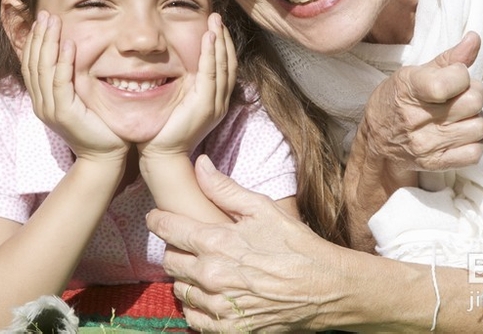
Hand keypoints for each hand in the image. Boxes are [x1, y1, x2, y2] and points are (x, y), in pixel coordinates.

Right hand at [21, 11, 128, 162]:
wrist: (105, 156)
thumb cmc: (98, 126)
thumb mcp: (80, 98)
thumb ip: (72, 79)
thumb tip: (73, 52)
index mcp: (42, 99)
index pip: (31, 64)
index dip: (34, 41)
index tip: (41, 20)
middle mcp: (40, 103)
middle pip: (33, 63)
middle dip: (38, 36)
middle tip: (45, 14)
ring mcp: (49, 109)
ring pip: (43, 69)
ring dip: (47, 43)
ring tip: (53, 22)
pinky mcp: (63, 114)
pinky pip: (60, 83)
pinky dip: (62, 63)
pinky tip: (67, 45)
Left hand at [138, 13, 236, 159]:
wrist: (162, 156)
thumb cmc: (163, 131)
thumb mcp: (177, 103)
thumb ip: (183, 87)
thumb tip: (176, 68)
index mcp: (215, 101)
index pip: (225, 68)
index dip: (223, 46)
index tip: (216, 27)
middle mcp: (219, 102)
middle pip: (229, 63)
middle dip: (224, 38)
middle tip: (218, 17)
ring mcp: (215, 104)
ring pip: (223, 66)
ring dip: (220, 41)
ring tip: (216, 21)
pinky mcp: (205, 106)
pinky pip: (211, 74)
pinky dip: (211, 54)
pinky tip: (209, 38)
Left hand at [148, 156, 336, 331]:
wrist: (326, 288)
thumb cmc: (296, 244)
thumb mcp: (262, 208)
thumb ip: (224, 188)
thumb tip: (199, 165)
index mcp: (215, 242)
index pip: (167, 229)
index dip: (157, 221)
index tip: (156, 218)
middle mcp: (211, 276)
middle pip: (169, 262)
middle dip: (175, 250)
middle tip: (189, 245)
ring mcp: (219, 306)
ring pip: (180, 291)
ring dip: (186, 279)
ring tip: (204, 270)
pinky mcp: (230, 329)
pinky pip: (194, 319)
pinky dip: (196, 308)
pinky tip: (211, 297)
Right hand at [356, 31, 482, 180]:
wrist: (377, 140)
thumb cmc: (396, 100)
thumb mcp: (413, 73)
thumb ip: (448, 58)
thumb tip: (475, 38)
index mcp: (409, 88)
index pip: (456, 78)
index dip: (462, 74)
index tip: (454, 75)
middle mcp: (415, 118)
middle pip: (473, 102)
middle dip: (473, 94)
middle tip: (460, 95)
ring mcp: (425, 144)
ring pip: (478, 127)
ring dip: (473, 119)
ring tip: (458, 116)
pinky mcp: (435, 163)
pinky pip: (475, 152)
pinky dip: (473, 142)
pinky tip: (460, 134)